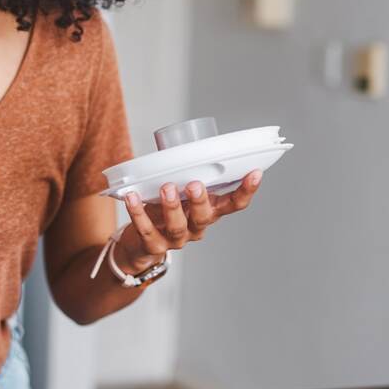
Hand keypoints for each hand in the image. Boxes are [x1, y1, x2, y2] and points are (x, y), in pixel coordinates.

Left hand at [115, 171, 263, 273]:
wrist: (141, 244)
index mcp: (209, 211)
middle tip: (195, 184)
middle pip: (204, 217)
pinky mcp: (153, 245)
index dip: (247, 190)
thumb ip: (186, 172)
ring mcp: (176, 239)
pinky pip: (147, 230)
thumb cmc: (165, 210)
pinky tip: (133, 197)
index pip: (234, 204)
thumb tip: (185, 142)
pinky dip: (139, 213)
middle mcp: (196, 227)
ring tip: (166, 187)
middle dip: (201, 200)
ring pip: (178, 226)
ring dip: (172, 206)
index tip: (255, 172)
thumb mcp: (181, 191)